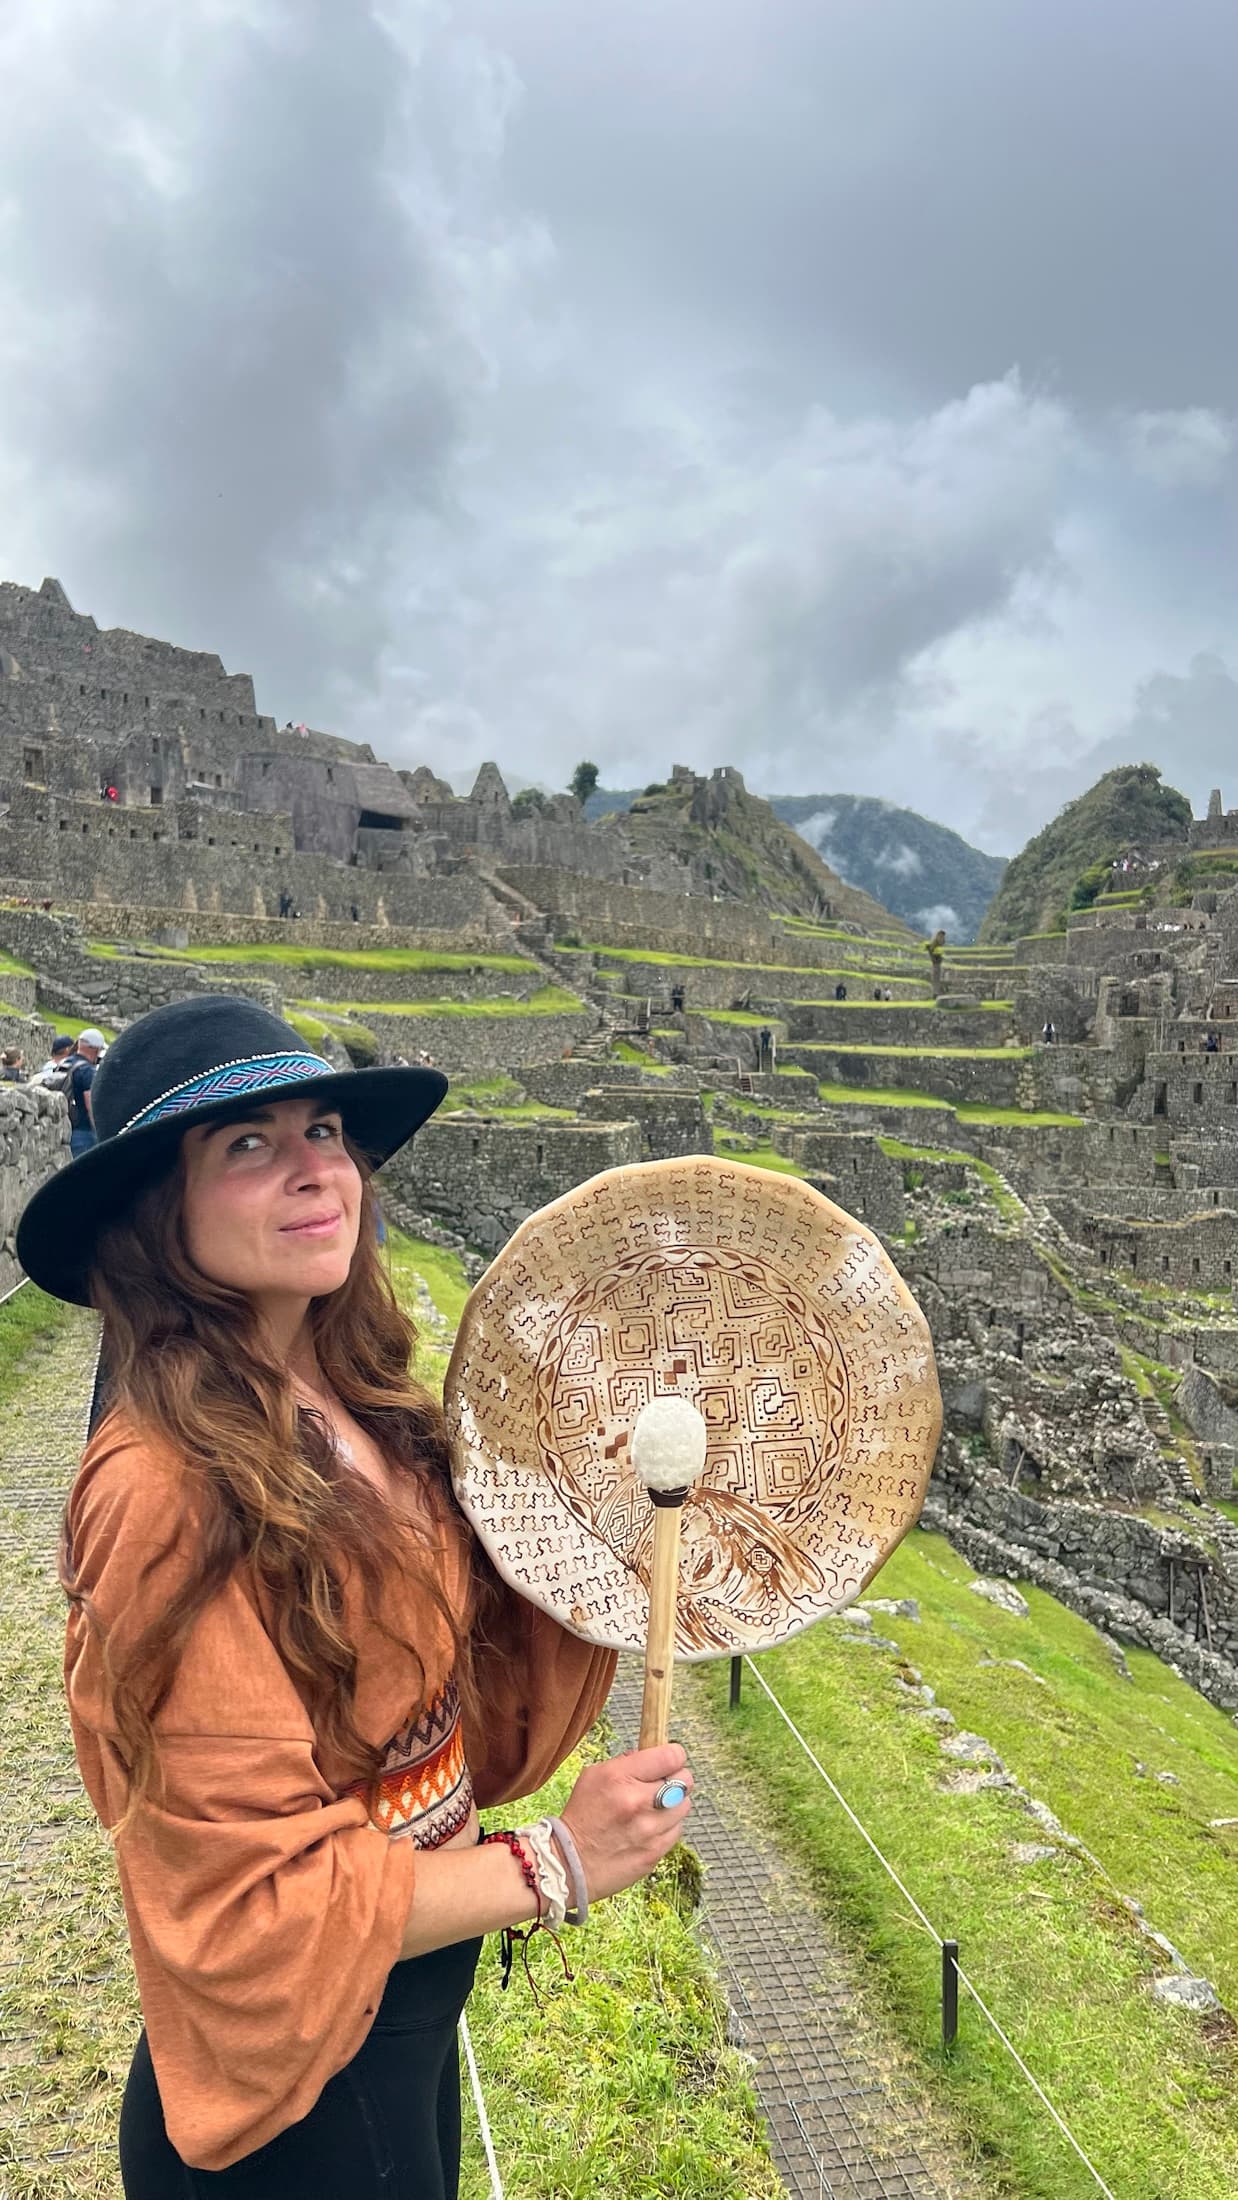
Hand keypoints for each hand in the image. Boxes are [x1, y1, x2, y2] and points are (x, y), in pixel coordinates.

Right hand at [557, 1743, 692, 1902]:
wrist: (571, 1863)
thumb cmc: (582, 1815)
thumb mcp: (594, 1775)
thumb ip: (625, 1762)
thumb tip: (651, 1755)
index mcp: (621, 1777)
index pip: (671, 1756)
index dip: (673, 1756)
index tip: (668, 1760)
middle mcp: (638, 1802)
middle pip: (685, 1780)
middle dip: (676, 1779)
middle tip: (663, 1784)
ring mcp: (649, 1830)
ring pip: (684, 1805)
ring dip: (674, 1804)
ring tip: (655, 1808)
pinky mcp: (655, 1852)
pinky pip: (677, 1830)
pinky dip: (668, 1826)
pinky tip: (650, 1827)